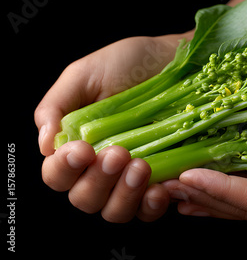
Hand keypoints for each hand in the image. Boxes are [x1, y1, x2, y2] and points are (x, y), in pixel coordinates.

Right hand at [34, 34, 187, 221]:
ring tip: (141, 166)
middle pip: (84, 199)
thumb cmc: (129, 64)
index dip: (64, 169)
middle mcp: (100, 170)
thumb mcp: (86, 75)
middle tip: (117, 153)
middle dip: (97, 181)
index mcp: (76, 146)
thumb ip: (57, 105)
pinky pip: (149, 211)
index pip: (57, 175)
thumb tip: (45, 143)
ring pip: (114, 212)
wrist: (176, 60)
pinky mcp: (161, 183)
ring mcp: (131, 181)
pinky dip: (151, 206)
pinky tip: (160, 188)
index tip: (81, 150)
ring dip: (123, 196)